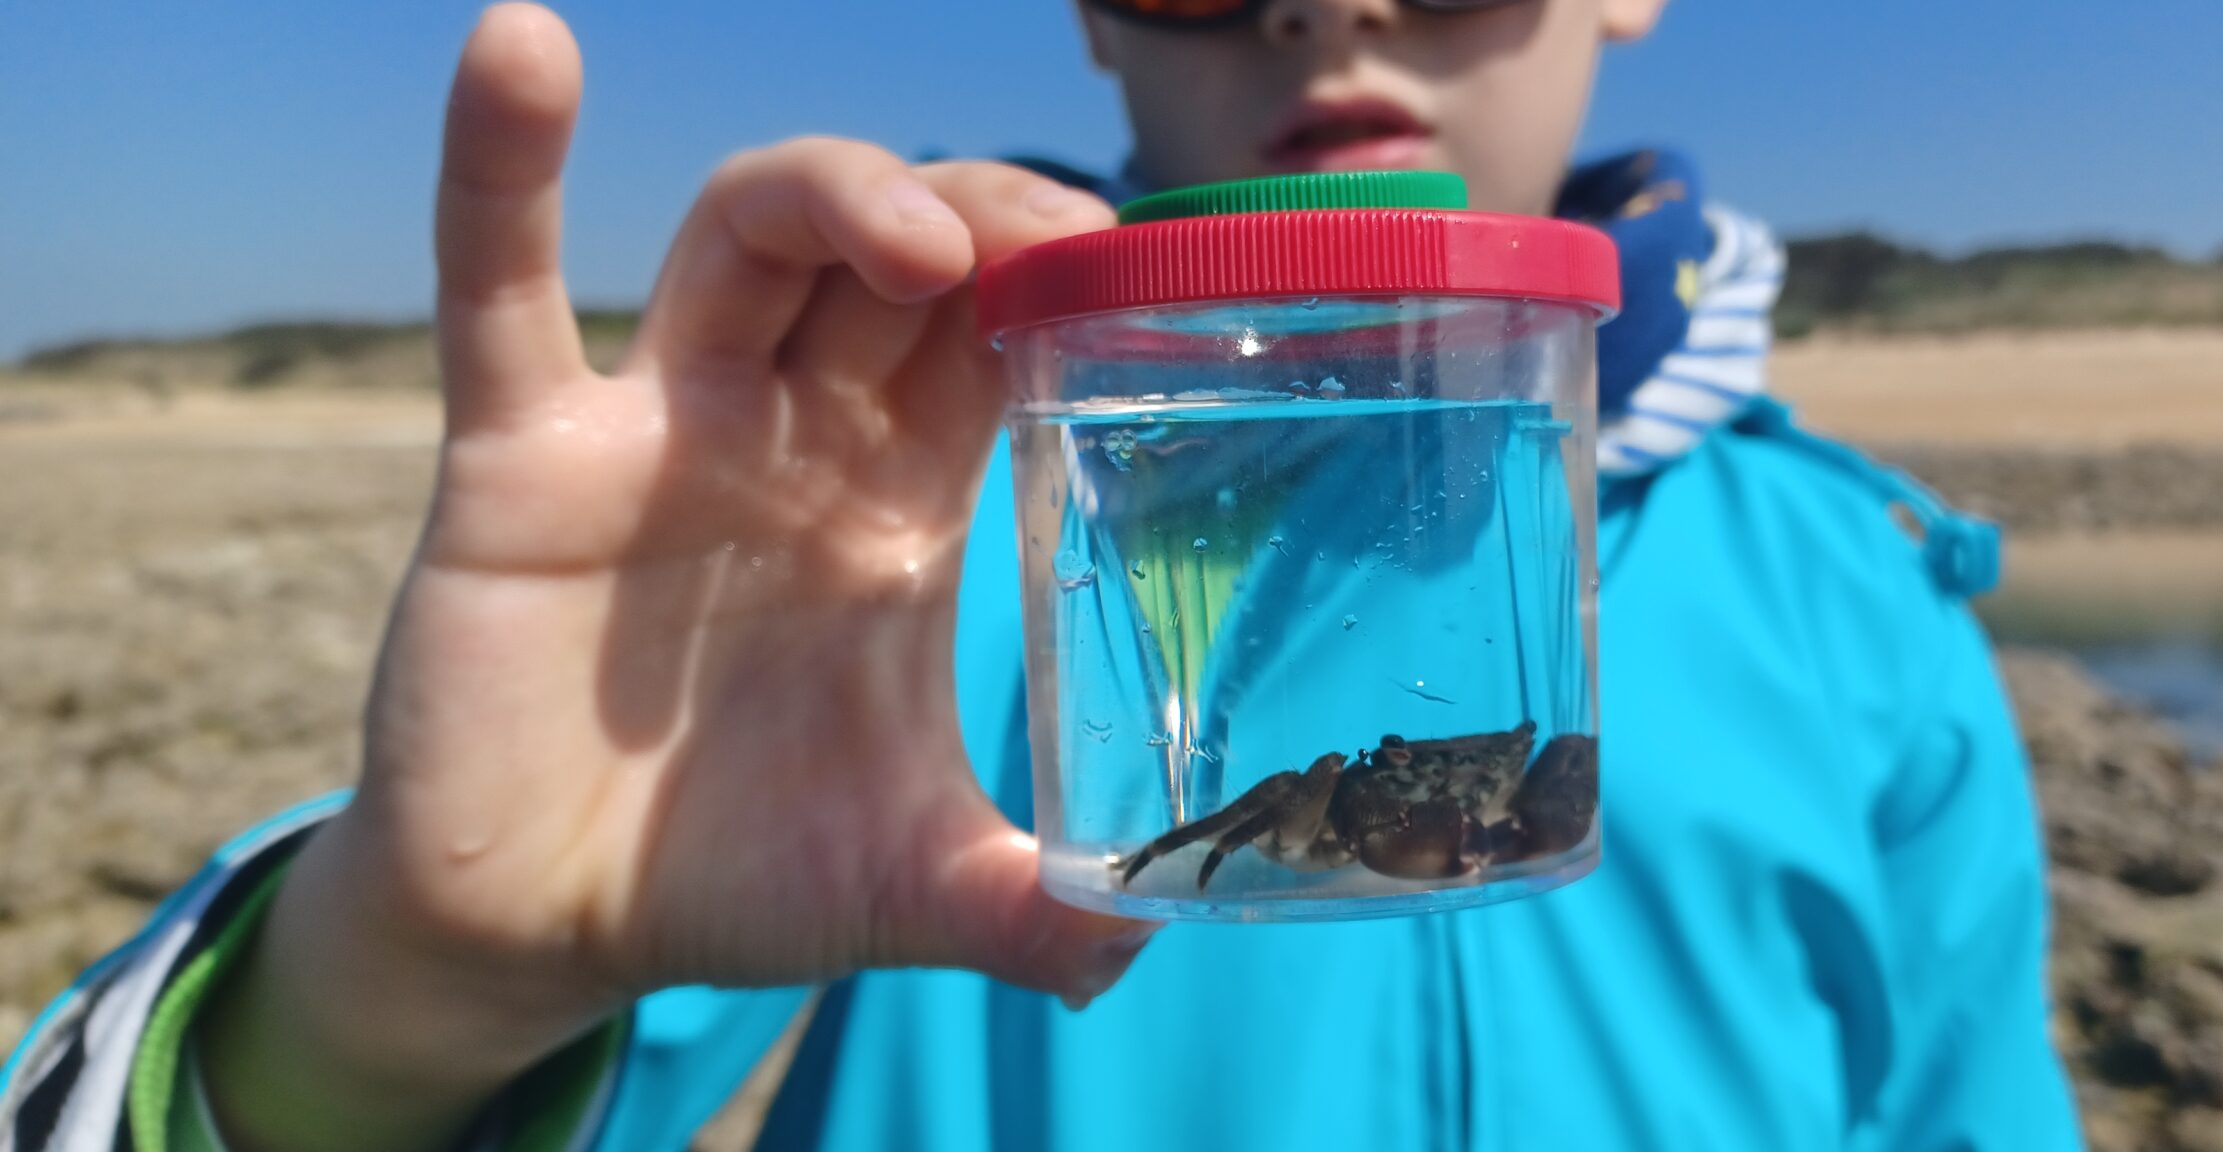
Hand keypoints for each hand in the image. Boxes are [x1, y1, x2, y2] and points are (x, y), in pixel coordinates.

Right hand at [199, 7, 1148, 1148]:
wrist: (544, 930)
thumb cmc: (734, 877)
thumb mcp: (902, 886)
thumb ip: (1023, 907)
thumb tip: (1145, 947)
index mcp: (899, 508)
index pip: (996, 339)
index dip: (1059, 285)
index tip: (1137, 278)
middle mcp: (793, 440)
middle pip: (895, 258)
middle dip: (978, 217)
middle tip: (1052, 243)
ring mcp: (660, 431)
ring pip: (748, 238)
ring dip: (831, 193)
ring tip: (914, 233)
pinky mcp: (524, 459)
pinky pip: (498, 291)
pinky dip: (500, 173)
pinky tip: (521, 52)